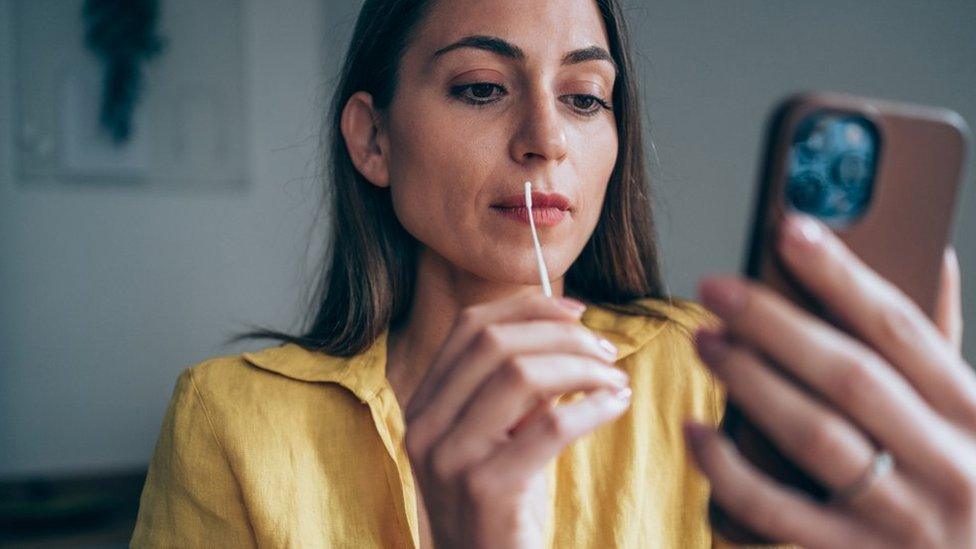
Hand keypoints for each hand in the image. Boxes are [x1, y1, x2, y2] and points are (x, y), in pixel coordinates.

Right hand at [404, 290, 632, 547]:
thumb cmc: (500, 507)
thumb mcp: (496, 438)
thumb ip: (515, 389)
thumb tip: (568, 332)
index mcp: (424, 405)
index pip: (470, 327)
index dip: (527, 307)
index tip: (577, 311)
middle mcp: (426, 426)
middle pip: (495, 343)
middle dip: (561, 335)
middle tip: (606, 351)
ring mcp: (450, 458)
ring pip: (521, 375)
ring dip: (581, 367)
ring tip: (615, 379)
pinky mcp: (485, 490)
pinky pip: (550, 427)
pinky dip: (593, 407)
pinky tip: (615, 405)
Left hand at [686, 213, 975, 548]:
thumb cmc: (960, 476)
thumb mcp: (967, 413)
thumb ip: (941, 342)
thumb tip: (930, 254)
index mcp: (974, 413)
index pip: (900, 328)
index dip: (841, 274)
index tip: (790, 228)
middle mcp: (948, 464)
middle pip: (849, 377)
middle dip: (775, 325)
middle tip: (716, 289)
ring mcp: (903, 517)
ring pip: (813, 436)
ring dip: (750, 381)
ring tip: (705, 341)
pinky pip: (777, 511)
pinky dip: (729, 468)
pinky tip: (695, 430)